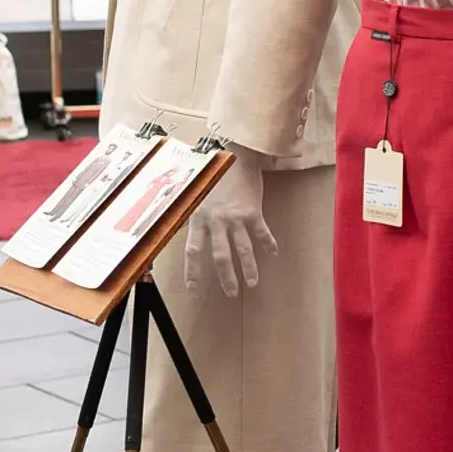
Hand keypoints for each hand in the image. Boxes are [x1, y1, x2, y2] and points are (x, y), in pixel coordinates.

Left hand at [183, 146, 277, 296]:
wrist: (236, 158)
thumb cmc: (214, 178)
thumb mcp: (196, 197)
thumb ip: (191, 218)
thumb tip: (179, 235)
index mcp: (199, 218)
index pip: (193, 251)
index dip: (193, 271)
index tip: (194, 288)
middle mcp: (216, 221)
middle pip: (221, 256)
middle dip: (226, 277)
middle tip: (231, 292)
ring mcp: (236, 217)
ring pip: (243, 249)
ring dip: (249, 268)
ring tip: (253, 283)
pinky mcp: (253, 212)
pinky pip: (262, 233)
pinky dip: (268, 244)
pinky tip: (273, 254)